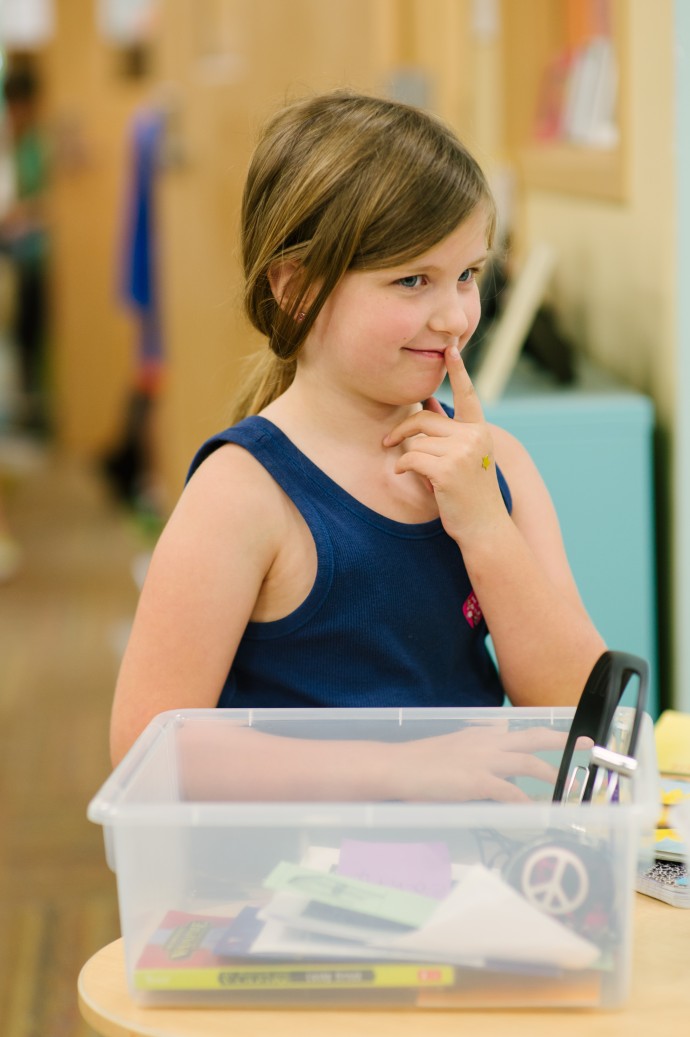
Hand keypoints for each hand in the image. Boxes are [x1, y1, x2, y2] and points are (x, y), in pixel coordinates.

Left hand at [383, 345, 506, 544]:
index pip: (468, 396)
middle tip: (386, 441)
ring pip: (416, 441)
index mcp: (480, 431)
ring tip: (412, 470)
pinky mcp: (448, 469)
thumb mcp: (464, 458)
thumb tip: (427, 401)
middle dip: (402, 429)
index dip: (458, 372)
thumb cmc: (470, 495)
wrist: (484, 529)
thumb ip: (448, 431)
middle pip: (425, 419)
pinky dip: (402, 466)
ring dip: (406, 456)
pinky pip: (411, 458)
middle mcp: (474, 436)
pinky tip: (405, 475)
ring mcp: (462, 452)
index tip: (450, 349)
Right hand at [387, 724, 583, 802]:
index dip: (541, 735)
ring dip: (551, 774)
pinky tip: (536, 812)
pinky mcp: (477, 781)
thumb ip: (474, 749)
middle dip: (562, 740)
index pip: (516, 731)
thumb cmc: (418, 762)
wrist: (397, 767)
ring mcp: (483, 761)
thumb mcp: (451, 748)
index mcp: (479, 735)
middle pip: (532, 737)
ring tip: (566, 787)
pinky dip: (526, 803)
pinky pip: (510, 793)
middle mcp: (486, 742)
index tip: (561, 736)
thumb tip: (491, 752)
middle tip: (587, 744)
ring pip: (528, 763)